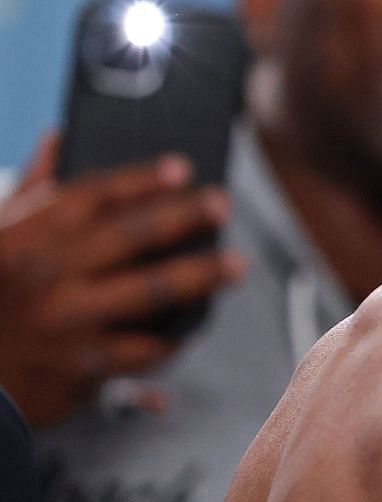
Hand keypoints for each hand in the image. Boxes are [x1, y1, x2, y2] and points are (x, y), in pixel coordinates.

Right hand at [0, 134, 246, 425]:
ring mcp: (67, 321)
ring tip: (235, 265)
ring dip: (200, 276)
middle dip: (183, 217)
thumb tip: (61, 135)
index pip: (90, 195)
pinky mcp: (83, 366)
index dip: (140, 178)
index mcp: (25, 236)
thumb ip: (34, 187)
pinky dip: (174, 338)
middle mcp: (48, 275)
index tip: (181, 167)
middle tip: (221, 204)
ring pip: (149, 292)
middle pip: (130, 236)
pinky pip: (144, 350)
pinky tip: (194, 326)